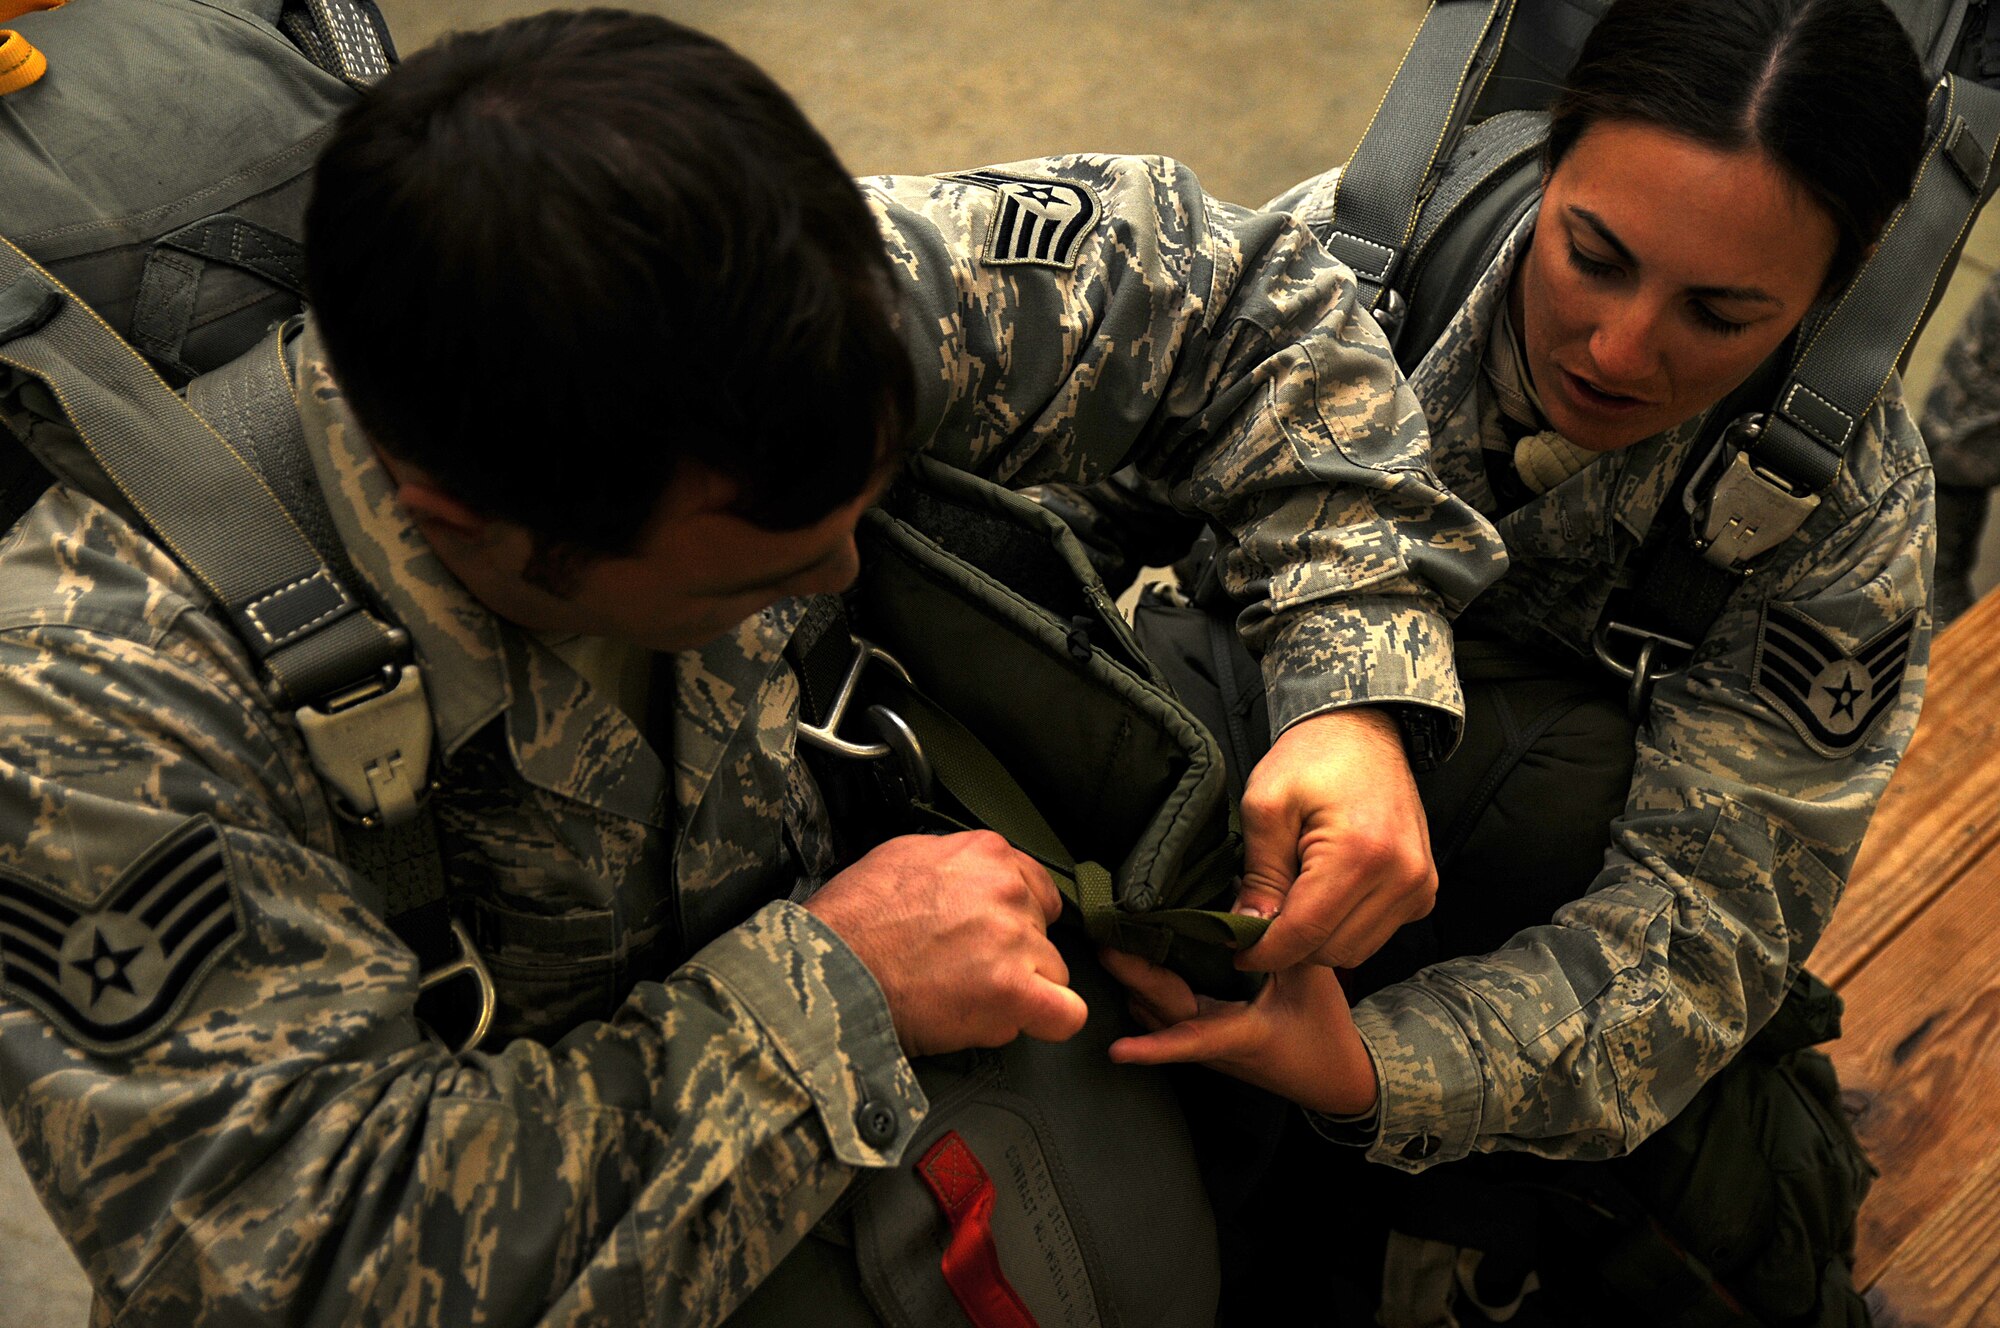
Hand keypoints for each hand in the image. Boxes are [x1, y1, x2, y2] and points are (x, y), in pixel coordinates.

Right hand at [804, 831, 1088, 1055]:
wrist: (829, 969)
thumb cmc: (853, 920)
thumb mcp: (902, 856)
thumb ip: (954, 862)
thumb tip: (973, 876)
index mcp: (986, 853)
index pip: (1034, 887)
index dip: (1014, 918)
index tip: (990, 936)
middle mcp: (1007, 890)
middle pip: (1042, 930)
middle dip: (1014, 953)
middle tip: (966, 970)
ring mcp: (1013, 939)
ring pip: (1052, 971)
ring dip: (1021, 988)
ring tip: (968, 998)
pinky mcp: (1011, 991)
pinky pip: (1066, 1012)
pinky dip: (1051, 1020)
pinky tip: (1021, 1021)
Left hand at [1101, 948, 1377, 1116]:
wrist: (1336, 1079)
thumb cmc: (1325, 1030)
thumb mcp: (1310, 980)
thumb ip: (1281, 941)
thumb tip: (1250, 896)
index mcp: (1239, 1035)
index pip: (1191, 1041)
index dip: (1154, 1048)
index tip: (1117, 1050)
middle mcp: (1213, 1045)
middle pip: (1159, 1011)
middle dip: (1130, 976)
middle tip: (1106, 937)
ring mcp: (1205, 1043)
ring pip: (1154, 1014)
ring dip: (1134, 983)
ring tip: (1114, 939)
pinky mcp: (1205, 1037)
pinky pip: (1164, 1012)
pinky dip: (1149, 986)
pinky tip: (1141, 955)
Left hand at [1233, 707, 1434, 970]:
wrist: (1362, 730)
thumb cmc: (1311, 759)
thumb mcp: (1267, 806)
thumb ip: (1260, 874)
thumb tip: (1249, 928)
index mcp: (1361, 855)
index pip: (1306, 934)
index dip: (1265, 952)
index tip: (1236, 953)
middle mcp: (1402, 877)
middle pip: (1332, 951)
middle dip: (1290, 944)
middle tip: (1261, 914)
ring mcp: (1419, 887)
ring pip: (1355, 950)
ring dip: (1317, 938)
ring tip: (1293, 896)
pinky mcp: (1423, 891)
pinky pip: (1375, 934)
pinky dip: (1343, 928)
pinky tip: (1323, 894)